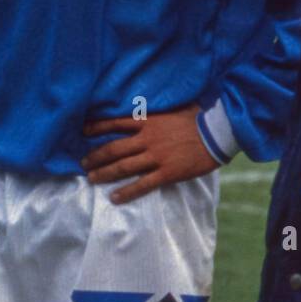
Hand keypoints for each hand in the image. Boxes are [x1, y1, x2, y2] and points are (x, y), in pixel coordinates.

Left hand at [81, 104, 218, 203]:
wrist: (217, 134)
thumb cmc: (198, 118)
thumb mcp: (176, 107)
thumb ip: (160, 109)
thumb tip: (153, 103)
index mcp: (148, 121)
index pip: (116, 123)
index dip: (97, 127)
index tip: (83, 131)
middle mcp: (147, 138)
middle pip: (114, 148)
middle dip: (96, 157)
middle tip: (83, 164)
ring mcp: (156, 157)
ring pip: (123, 167)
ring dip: (104, 174)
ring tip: (92, 179)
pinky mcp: (166, 173)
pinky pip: (142, 185)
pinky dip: (126, 192)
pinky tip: (114, 198)